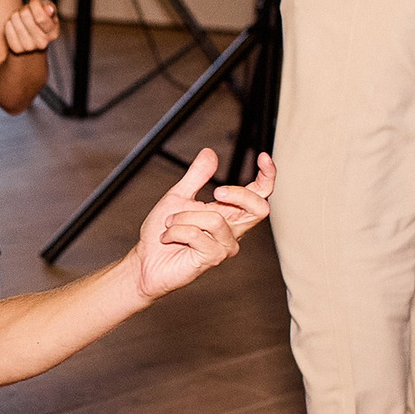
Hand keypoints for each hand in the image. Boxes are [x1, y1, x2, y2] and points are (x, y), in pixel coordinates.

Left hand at [2, 0, 59, 55]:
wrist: (31, 39)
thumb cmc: (41, 21)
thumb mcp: (49, 13)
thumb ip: (49, 7)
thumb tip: (45, 6)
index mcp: (53, 33)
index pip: (40, 17)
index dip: (34, 3)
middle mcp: (42, 43)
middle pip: (25, 15)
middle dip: (25, 8)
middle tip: (26, 10)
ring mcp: (29, 47)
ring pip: (15, 19)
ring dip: (16, 14)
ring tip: (21, 18)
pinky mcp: (16, 49)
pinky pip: (7, 27)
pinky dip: (10, 22)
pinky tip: (15, 25)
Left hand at [126, 147, 274, 302]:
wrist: (146, 261)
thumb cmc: (163, 232)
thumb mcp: (179, 196)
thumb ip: (197, 176)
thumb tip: (210, 153)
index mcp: (229, 213)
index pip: (260, 194)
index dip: (267, 175)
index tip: (262, 157)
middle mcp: (233, 230)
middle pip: (260, 208)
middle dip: (239, 194)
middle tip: (216, 191)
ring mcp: (225, 246)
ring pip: (214, 219)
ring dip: (184, 217)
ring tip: (170, 224)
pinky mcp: (212, 258)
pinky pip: (197, 234)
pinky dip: (176, 230)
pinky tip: (168, 237)